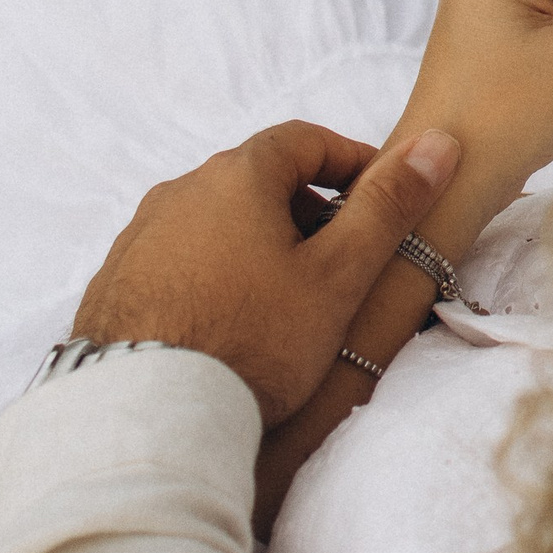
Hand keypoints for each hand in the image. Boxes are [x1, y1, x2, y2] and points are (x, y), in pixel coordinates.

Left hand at [73, 125, 464, 425]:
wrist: (150, 412)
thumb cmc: (254, 339)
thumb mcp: (339, 274)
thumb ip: (387, 206)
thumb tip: (436, 143)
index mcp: (236, 176)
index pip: (304, 139)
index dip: (350, 161)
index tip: (378, 197)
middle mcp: (178, 193)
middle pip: (256, 179)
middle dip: (304, 205)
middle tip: (339, 255)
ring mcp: (139, 237)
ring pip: (214, 220)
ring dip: (256, 240)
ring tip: (285, 296)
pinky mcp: (115, 282)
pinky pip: (178, 259)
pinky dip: (213, 272)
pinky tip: (229, 321)